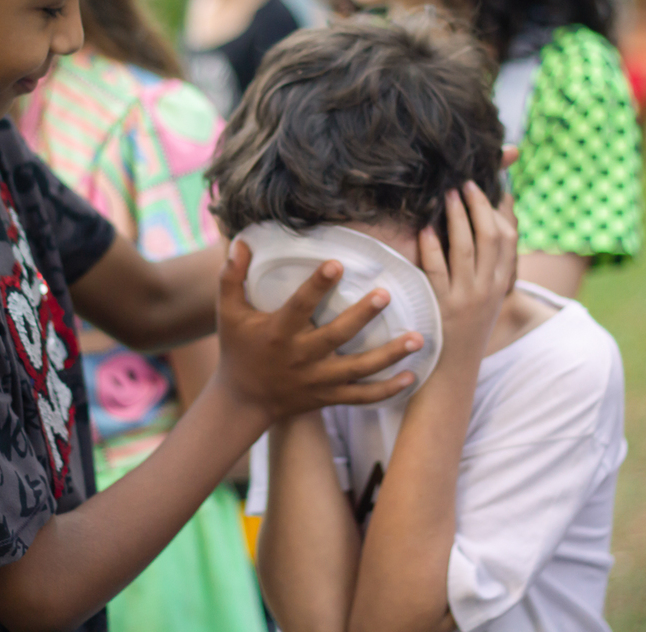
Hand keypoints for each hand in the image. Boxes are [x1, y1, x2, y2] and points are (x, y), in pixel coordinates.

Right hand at [215, 241, 419, 425]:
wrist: (243, 402)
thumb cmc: (238, 350)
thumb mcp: (228, 314)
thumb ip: (231, 278)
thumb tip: (240, 243)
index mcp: (278, 333)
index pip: (299, 305)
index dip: (317, 285)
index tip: (337, 263)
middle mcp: (301, 357)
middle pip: (336, 336)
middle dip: (362, 316)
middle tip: (386, 294)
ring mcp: (318, 380)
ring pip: (358, 369)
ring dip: (389, 355)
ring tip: (417, 338)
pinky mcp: (329, 397)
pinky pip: (362, 397)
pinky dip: (387, 390)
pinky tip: (412, 376)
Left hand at [418, 182, 517, 362]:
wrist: (452, 371)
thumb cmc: (465, 330)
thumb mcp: (486, 300)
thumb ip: (487, 268)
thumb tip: (484, 231)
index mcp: (500, 285)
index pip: (508, 240)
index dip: (497, 211)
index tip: (484, 188)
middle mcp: (488, 289)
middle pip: (490, 237)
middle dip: (478, 206)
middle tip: (464, 183)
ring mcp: (466, 298)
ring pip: (466, 248)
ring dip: (456, 218)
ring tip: (446, 195)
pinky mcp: (442, 307)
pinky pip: (437, 270)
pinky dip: (431, 247)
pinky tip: (424, 230)